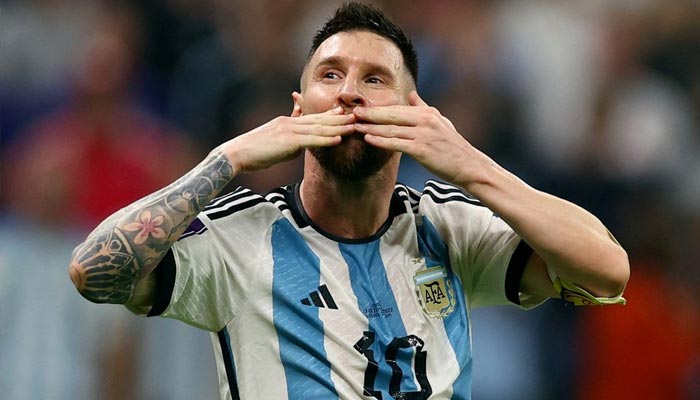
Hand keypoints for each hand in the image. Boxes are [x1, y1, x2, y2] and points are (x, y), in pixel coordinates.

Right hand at [220, 98, 355, 172]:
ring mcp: (289, 130)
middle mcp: (290, 123)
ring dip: (338, 127)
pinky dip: (326, 140)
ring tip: (355, 126)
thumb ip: (289, 140)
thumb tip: (299, 144)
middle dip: (340, 118)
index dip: (330, 115)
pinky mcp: (287, 141)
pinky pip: (311, 140)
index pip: (312, 117)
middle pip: (319, 120)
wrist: (236, 154)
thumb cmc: (254, 152)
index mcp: (287, 122)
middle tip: (358, 115)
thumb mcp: (274, 142)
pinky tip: (338, 140)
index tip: (345, 112)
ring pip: (319, 128)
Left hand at [353, 91, 483, 186]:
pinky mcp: (421, 149)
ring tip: (354, 126)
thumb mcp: (441, 121)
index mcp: (427, 113)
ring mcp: (423, 134)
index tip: (361, 108)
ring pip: (391, 129)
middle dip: (370, 114)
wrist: (468, 165)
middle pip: (391, 115)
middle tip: (351, 113)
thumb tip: (412, 94)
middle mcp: (424, 120)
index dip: (378, 109)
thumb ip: (424, 108)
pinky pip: (396, 143)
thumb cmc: (453, 146)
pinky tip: (368, 139)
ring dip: (371, 127)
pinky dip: (381, 140)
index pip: (397, 109)